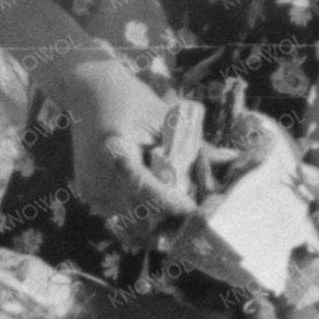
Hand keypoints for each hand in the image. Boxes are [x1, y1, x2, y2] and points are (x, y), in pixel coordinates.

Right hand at [52, 59, 191, 248]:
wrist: (87, 93)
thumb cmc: (128, 99)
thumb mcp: (163, 117)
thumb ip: (193, 143)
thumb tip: (231, 158)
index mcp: (115, 153)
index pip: (144, 188)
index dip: (171, 203)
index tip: (194, 210)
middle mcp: (99, 178)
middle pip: (139, 215)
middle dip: (168, 220)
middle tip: (194, 218)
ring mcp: (92, 191)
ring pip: (129, 224)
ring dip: (155, 225)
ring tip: (178, 216)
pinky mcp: (90, 195)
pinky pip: (119, 217)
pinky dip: (140, 218)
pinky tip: (157, 211)